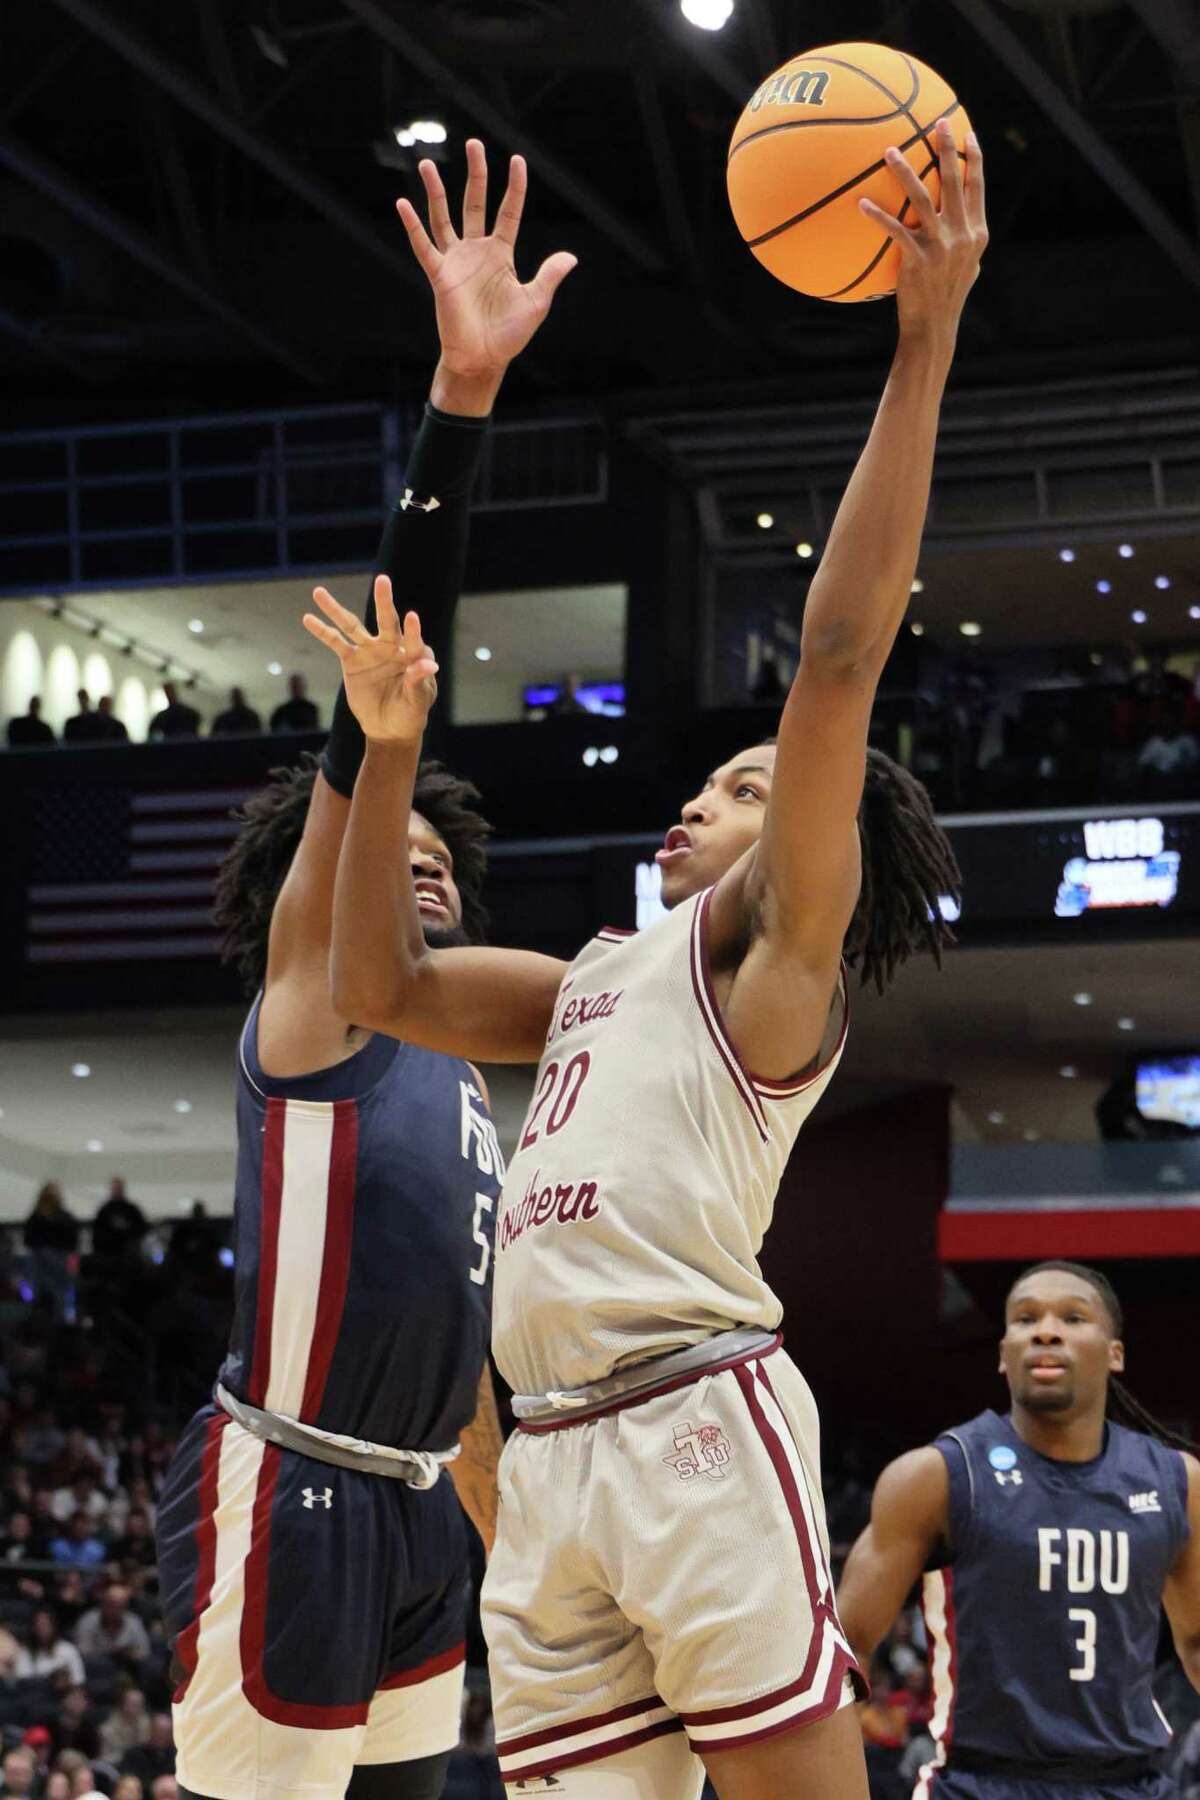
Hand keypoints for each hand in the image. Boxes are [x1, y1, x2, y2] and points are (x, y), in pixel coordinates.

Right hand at [303, 576, 436, 746]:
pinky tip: (308, 618)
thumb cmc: (410, 713)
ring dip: (335, 609)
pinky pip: (335, 643)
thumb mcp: (418, 701)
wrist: (389, 727)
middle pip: (387, 621)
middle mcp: (391, 646)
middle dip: (384, 601)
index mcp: (414, 655)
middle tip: (383, 580)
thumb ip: (420, 681)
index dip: (413, 631)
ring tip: (318, 592)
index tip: (411, 616)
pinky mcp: (351, 660)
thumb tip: (430, 664)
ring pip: (352, 626)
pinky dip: (322, 631)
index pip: (414, 641)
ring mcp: (369, 651)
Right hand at [398, 139, 576, 397]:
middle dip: (475, 174)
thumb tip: (571, 257)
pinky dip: (412, 226)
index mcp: (502, 254)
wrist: (483, 359)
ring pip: (444, 217)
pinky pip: (423, 246)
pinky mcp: (439, 275)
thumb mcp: (536, 302)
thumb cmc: (509, 334)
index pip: (509, 212)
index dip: (514, 188)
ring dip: (436, 191)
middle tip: (473, 143)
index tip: (517, 160)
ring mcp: (456, 261)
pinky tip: (402, 203)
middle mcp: (477, 251)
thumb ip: (550, 276)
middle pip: (475, 203)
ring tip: (426, 164)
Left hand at [859, 119, 986, 343]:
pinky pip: (895, 229)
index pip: (977, 187)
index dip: (973, 158)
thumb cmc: (945, 299)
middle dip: (947, 147)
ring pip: (923, 198)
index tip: (967, 134)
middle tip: (938, 122)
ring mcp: (942, 245)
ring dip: (905, 171)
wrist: (934, 328)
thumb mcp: (966, 268)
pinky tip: (861, 203)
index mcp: (977, 232)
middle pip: (955, 181)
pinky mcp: (918, 258)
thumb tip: (960, 226)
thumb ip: (964, 243)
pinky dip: (878, 215)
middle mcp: (963, 234)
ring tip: (889, 151)